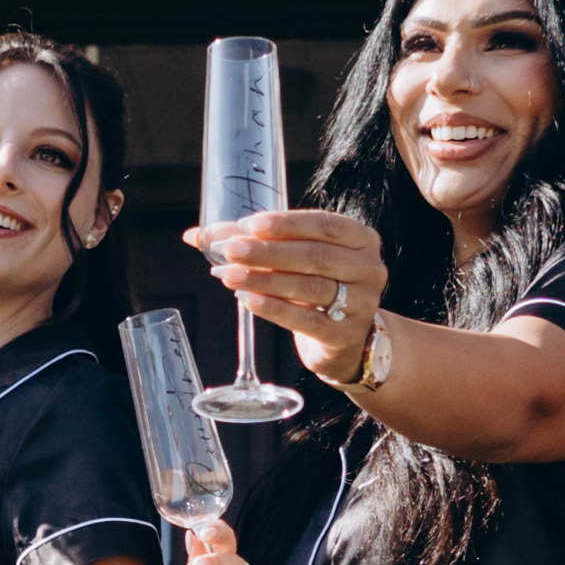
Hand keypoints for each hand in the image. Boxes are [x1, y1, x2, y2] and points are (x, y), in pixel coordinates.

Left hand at [201, 203, 389, 377]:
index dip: (285, 224)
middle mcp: (368, 268)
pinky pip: (305, 320)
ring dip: (263, 279)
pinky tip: (247, 299)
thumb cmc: (318, 287)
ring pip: (308, 287)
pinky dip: (274, 308)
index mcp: (361, 238)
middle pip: (314, 256)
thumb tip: (196, 235)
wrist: (345, 340)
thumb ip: (254, 242)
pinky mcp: (344, 335)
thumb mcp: (296, 260)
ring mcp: (361, 304)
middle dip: (267, 252)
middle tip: (229, 249)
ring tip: (228, 274)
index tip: (249, 224)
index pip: (323, 224)